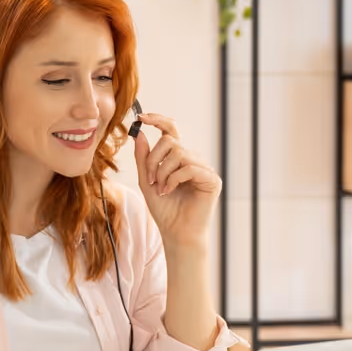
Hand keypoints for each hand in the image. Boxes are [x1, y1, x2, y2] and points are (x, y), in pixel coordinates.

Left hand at [133, 113, 221, 248]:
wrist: (176, 233)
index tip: (141, 118)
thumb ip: (143, 159)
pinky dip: (173, 179)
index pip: (171, 130)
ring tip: (160, 189)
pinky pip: (189, 167)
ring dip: (162, 172)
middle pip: (170, 141)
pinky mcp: (212, 180)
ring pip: (179, 153)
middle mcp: (193, 159)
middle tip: (149, 180)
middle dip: (154, 159)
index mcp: (179, 158)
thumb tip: (139, 135)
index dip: (158, 120)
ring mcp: (204, 169)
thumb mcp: (146, 181)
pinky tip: (168, 191)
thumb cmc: (164, 209)